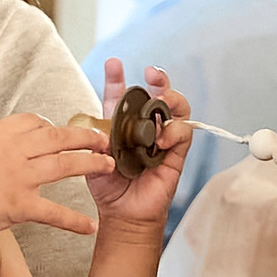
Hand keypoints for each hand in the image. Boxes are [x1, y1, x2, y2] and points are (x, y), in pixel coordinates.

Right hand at [0, 112, 110, 238]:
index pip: (34, 122)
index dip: (51, 126)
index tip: (59, 130)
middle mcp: (15, 150)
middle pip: (59, 138)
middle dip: (85, 137)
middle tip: (103, 139)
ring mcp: (21, 176)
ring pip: (66, 166)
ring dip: (92, 165)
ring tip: (110, 166)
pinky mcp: (21, 205)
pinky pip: (55, 212)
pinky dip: (75, 221)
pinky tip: (90, 226)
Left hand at [86, 61, 191, 229]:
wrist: (122, 213)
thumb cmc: (108, 186)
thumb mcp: (93, 160)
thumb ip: (96, 142)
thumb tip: (101, 130)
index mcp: (122, 123)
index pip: (122, 96)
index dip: (117, 78)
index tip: (113, 63)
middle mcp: (145, 127)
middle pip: (157, 95)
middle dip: (158, 80)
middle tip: (152, 74)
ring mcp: (162, 139)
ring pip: (177, 109)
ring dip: (171, 99)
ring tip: (161, 100)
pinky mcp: (176, 154)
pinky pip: (183, 134)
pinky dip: (174, 131)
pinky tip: (162, 139)